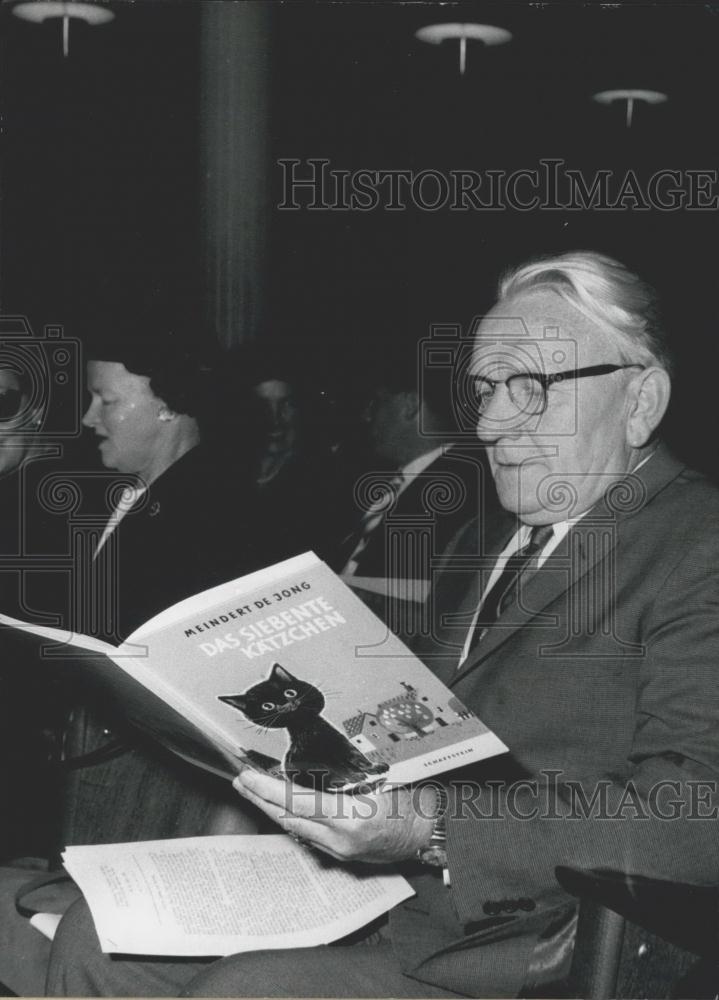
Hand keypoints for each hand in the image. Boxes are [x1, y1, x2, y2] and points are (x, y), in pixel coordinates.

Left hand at [232, 767, 437, 863]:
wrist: (431, 832)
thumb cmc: (414, 801)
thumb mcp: (380, 781)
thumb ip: (344, 781)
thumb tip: (308, 771)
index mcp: (351, 818)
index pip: (297, 802)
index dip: (268, 789)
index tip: (249, 776)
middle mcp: (341, 839)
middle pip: (289, 818)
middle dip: (260, 800)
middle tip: (240, 781)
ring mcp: (341, 851)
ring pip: (295, 828)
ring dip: (272, 809)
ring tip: (253, 791)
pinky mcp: (343, 855)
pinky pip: (309, 836)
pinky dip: (292, 819)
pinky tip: (282, 809)